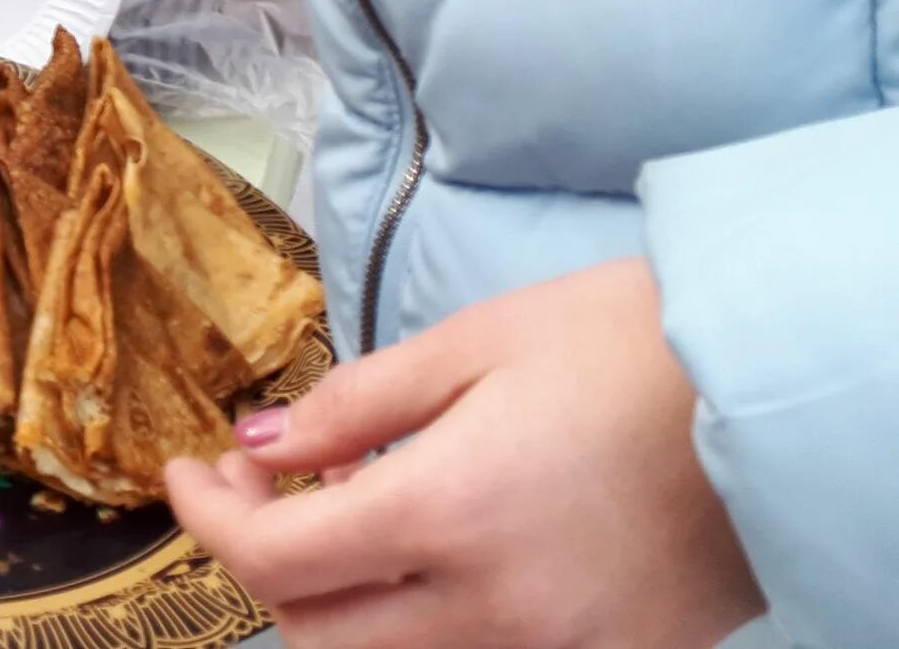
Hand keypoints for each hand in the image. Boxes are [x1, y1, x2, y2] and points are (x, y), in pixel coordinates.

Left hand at [170, 259, 762, 648]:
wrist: (775, 390)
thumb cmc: (625, 344)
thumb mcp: (471, 344)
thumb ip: (353, 406)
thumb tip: (258, 447)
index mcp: (447, 514)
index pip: (274, 562)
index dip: (207, 520)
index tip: (187, 470)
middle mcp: (494, 606)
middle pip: (319, 638)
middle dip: (262, 569)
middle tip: (253, 490)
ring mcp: (557, 647)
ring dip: (338, 601)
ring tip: (340, 508)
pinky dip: (423, 619)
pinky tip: (425, 546)